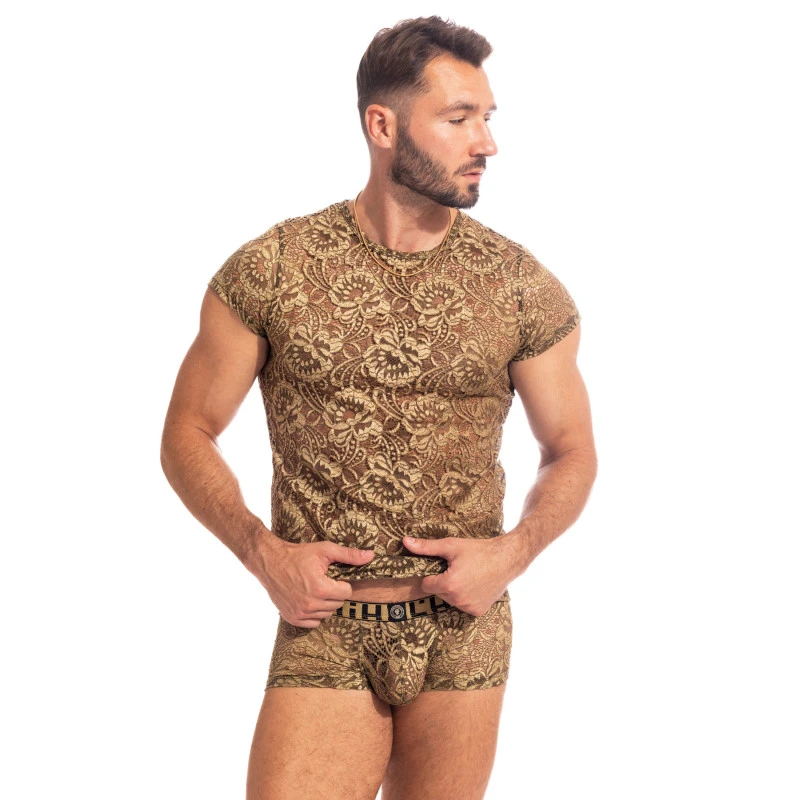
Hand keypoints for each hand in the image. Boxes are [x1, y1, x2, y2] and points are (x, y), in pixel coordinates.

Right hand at [248, 532, 373, 627]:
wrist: (270, 562)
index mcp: (320, 588)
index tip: (332, 576)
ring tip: (314, 588)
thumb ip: (349, 555)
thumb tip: (370, 556)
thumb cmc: (298, 555)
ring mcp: (300, 613)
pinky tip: (307, 599)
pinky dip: (314, 613)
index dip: (342, 583)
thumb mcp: (324, 550)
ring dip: (325, 603)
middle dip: (334, 593)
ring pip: (327, 614)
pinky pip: (314, 623)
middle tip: (322, 581)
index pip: (346, 593)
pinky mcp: (292, 618)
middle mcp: (310, 604)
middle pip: (337, 604)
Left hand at [402, 534, 525, 615]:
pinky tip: (475, 585)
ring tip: (468, 576)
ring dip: (454, 590)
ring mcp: (468, 608)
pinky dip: (466, 597)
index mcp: (448, 585)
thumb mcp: (451, 546)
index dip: (432, 574)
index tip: (443, 566)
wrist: (506, 559)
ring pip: (450, 600)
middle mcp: (457, 600)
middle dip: (443, 582)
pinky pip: (464, 605)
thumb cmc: (479, 550)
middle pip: (438, 592)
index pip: (426, 584)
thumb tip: (405, 542)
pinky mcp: (478, 611)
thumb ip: (426, 547)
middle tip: (458, 569)